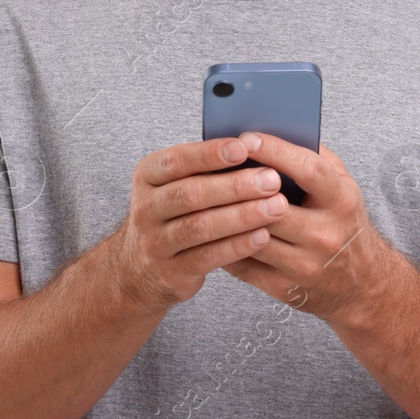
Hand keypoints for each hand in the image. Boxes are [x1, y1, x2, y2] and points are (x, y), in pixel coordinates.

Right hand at [109, 136, 290, 312]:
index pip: (177, 161)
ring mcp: (155, 243)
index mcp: (147, 177)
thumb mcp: (176, 185)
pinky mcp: (171, 272)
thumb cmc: (175, 214)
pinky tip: (263, 236)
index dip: (210, 154)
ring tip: (276, 206)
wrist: (143, 268)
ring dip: (242, 216)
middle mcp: (146, 208)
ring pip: (200, 227)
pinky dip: (237, 246)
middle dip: (235, 186)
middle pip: (191, 194)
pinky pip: (207, 257)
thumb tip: (255, 148)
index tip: (244, 147)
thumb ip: (205, 169)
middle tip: (272, 179)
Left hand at [220, 133, 392, 324]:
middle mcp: (327, 234)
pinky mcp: (285, 289)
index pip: (308, 170)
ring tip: (204, 193)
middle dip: (240, 186)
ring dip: (225, 215)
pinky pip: (244, 265)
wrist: (362, 284)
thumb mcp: (342, 185)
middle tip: (213, 165)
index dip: (275, 151)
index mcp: (342, 201)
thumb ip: (315, 156)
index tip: (246, 137)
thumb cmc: (344, 222)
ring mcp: (306, 265)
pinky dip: (223, 244)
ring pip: (252, 236)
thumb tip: (274, 127)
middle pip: (273, 207)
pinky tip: (211, 227)